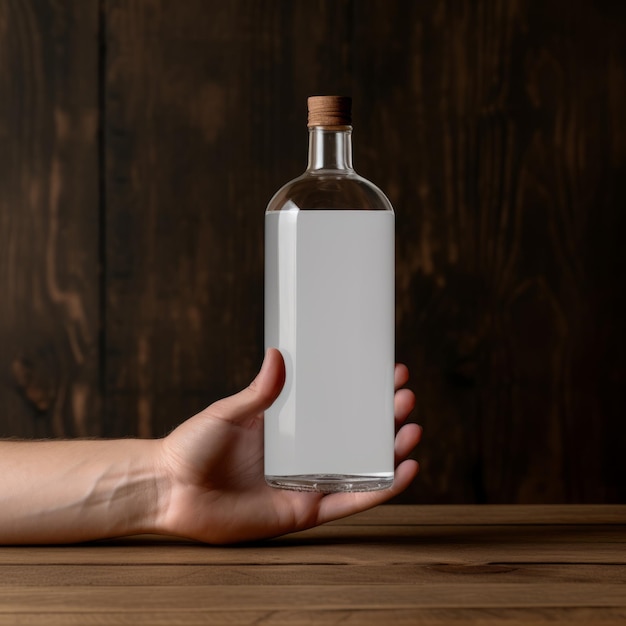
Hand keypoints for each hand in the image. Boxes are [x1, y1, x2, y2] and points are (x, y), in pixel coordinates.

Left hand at [156, 348, 420, 542]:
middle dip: (384, 418)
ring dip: (391, 451)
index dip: (363, 393)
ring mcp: (307, 483)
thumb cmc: (194, 446)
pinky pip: (351, 502)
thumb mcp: (229, 412)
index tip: (388, 373)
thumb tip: (278, 355)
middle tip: (404, 397)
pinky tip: (404, 471)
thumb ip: (259, 390)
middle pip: (356, 436)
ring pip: (361, 468)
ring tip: (412, 428)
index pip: (336, 407)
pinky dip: (381, 490)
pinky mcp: (305, 512)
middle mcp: (304, 455)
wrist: (170, 490)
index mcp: (289, 428)